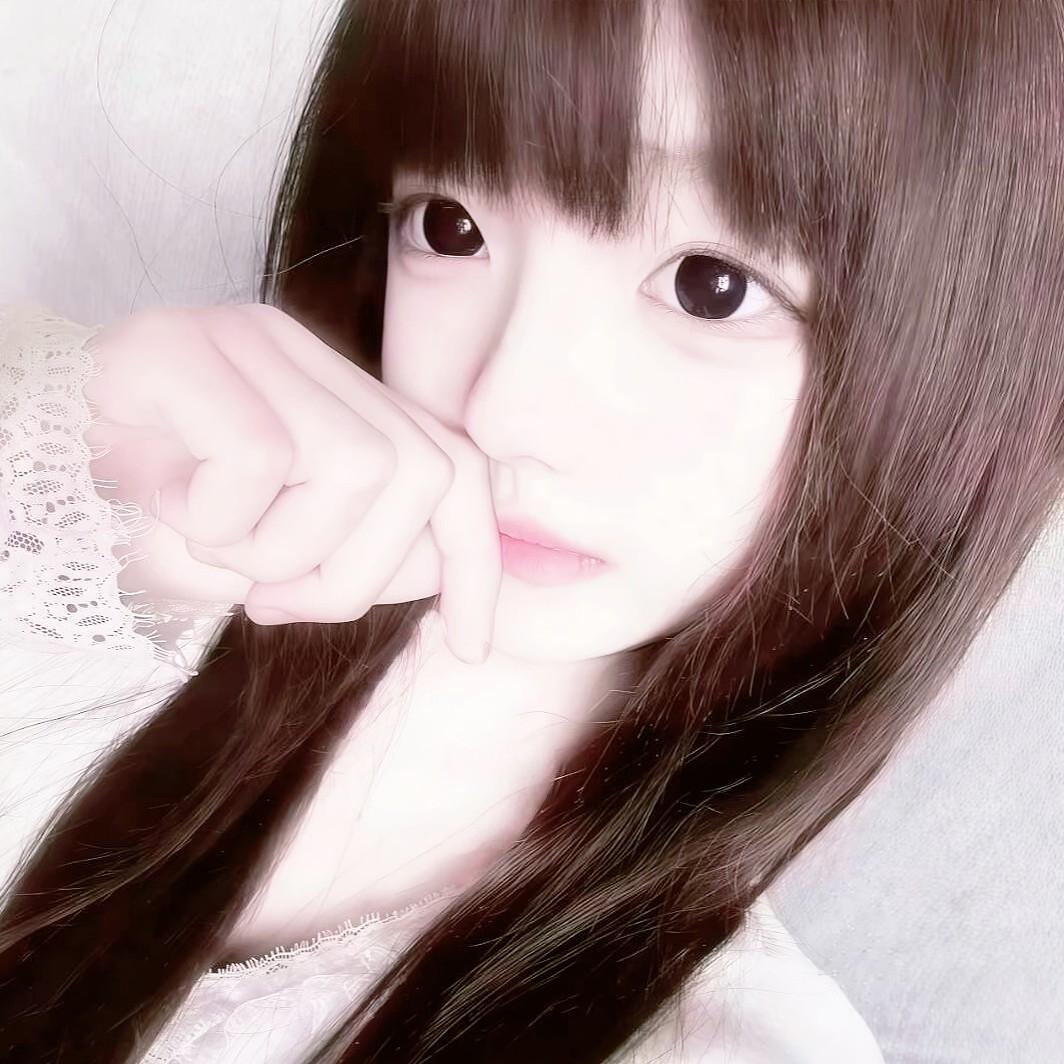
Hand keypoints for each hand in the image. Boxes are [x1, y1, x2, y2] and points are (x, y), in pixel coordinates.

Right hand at [80, 302, 499, 662]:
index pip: (454, 463)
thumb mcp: (264, 553)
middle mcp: (301, 352)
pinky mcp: (177, 345)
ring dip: (278, 553)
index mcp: (331, 396)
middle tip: (270, 599)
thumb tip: (453, 555)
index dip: (477, 559)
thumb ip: (359, 548)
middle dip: (356, 576)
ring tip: (209, 546)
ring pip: (357, 469)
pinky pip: (258, 462)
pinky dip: (218, 521)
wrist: (30, 473)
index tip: (471, 645)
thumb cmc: (142, 521)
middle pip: (421, 474)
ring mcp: (242, 338)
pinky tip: (167, 510)